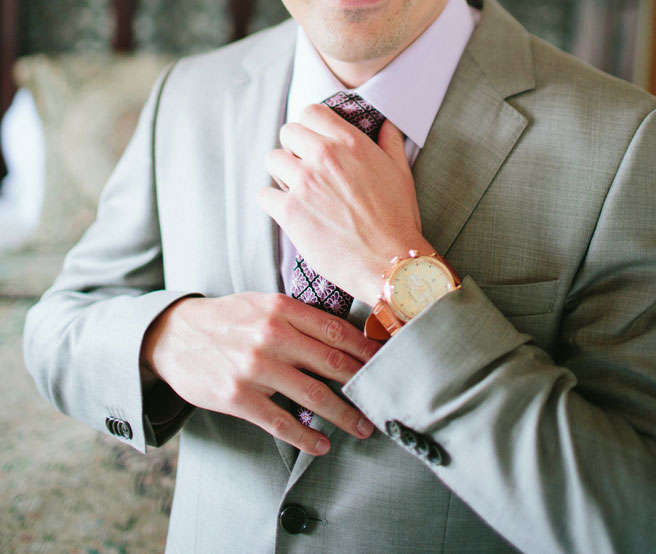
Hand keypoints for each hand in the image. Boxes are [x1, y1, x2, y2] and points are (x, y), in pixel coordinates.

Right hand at [141, 292, 378, 454]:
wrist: (176, 336)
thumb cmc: (228, 319)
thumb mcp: (263, 303)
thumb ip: (299, 317)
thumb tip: (344, 335)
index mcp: (280, 309)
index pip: (335, 330)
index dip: (365, 349)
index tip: (386, 361)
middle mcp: (270, 336)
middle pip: (330, 363)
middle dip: (362, 383)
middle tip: (383, 397)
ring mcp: (254, 368)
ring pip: (312, 395)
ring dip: (343, 415)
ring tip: (362, 426)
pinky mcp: (237, 398)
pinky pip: (280, 422)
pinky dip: (306, 437)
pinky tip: (322, 444)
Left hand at [258, 105, 433, 304]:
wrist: (389, 262)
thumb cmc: (398, 218)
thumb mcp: (401, 171)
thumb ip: (390, 142)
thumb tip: (385, 125)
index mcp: (350, 142)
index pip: (311, 112)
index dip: (310, 127)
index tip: (314, 143)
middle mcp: (324, 156)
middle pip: (287, 132)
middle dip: (294, 148)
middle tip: (306, 169)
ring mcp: (304, 183)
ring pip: (272, 160)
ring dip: (282, 173)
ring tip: (297, 190)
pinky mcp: (290, 211)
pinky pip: (264, 195)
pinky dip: (273, 203)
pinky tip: (290, 212)